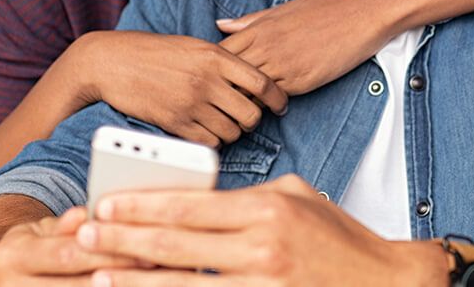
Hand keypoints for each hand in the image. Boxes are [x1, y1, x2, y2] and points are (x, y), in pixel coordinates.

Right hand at [0, 206, 138, 285]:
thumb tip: (87, 213)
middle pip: (75, 285)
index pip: (67, 253)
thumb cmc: (25, 255)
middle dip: (117, 274)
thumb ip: (64, 227)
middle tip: (153, 265)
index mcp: (13, 255)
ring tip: (148, 281)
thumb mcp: (36, 233)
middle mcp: (11, 286)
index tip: (143, 245)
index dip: (107, 251)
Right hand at [67, 31, 287, 147]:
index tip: (280, 105)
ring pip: (232, 132)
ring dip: (232, 132)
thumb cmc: (154, 52)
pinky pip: (209, 142)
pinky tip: (205, 131)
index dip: (278, 98)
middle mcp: (207, 80)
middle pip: (251, 113)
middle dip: (252, 119)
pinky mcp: (175, 123)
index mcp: (216, 56)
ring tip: (222, 123)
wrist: (113, 62)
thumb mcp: (193, 46)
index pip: (262, 82)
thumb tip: (252, 80)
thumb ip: (223, 61)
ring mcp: (191, 103)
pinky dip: (212, 141)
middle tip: (244, 117)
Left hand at [73, 174, 447, 285]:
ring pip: (183, 285)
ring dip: (135, 282)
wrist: (388, 284)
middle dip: (124, 239)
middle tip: (85, 234)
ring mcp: (264, 285)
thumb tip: (199, 197)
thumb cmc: (341, 240)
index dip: (141, 204)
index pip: (190, 203)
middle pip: (176, 243)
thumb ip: (248, 195)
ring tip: (98, 278)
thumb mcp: (297, 197)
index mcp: (267, 206)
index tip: (105, 203)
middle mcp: (262, 246)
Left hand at [217, 0, 399, 95]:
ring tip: (241, 109)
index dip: (214, 68)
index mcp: (259, 28)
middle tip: (221, 99)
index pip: (220, 54)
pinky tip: (268, 106)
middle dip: (222, 89)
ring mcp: (283, 65)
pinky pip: (274, 98)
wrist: (362, 13)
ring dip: (243, 101)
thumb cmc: (326, 7)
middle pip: (229, 76)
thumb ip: (250, 21)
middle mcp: (266, 47)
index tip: (215, 76)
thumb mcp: (283, 9)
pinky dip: (267, 104)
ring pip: (248, 91)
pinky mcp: (302, 81)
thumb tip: (221, 25)